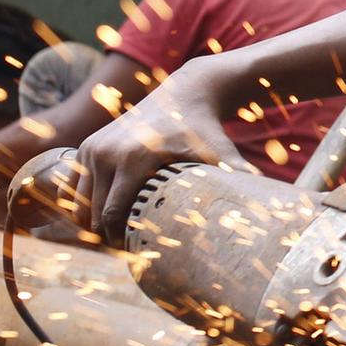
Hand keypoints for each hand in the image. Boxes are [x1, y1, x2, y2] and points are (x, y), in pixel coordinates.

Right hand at [76, 61, 249, 240]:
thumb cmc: (206, 130)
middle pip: (94, 213)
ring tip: (119, 233)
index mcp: (133, 159)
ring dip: (93, 222)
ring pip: (79, 203)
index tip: (139, 252)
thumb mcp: (222, 154)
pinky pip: (74, 187)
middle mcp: (106, 153)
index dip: (121, 240)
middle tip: (130, 249)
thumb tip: (271, 206)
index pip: (113, 215)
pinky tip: (105, 215)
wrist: (185, 94)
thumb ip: (240, 178)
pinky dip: (84, 205)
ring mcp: (92, 149)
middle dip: (108, 235)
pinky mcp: (86, 147)